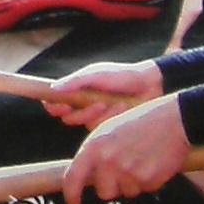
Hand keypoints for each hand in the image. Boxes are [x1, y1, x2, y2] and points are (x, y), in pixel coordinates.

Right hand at [35, 58, 165, 128]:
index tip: (61, 105)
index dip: (53, 106)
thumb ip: (75, 81)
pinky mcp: (107, 128)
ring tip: (111, 102)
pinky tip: (121, 108)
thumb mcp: (96, 74)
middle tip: (95, 103)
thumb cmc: (122, 76)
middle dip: (80, 111)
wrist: (149, 86)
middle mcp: (82, 105)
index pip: (54, 102)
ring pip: (83, 124)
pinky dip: (109, 118)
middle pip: (66, 117)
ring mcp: (94, 118)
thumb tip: (53, 88)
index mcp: (76, 91)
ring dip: (96, 113)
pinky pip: (98, 129)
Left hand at [61, 95, 192, 203]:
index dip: (72, 195)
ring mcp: (127, 171)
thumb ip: (95, 153)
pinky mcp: (147, 179)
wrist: (172, 121)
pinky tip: (153, 162)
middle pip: (104, 192)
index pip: (73, 177)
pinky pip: (143, 190)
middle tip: (126, 168)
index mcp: (94, 146)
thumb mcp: (109, 130)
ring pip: (125, 192)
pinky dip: (148, 181)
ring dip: (132, 183)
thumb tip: (86, 177)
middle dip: (114, 186)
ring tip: (141, 160)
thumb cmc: (140, 123)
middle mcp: (108, 160)